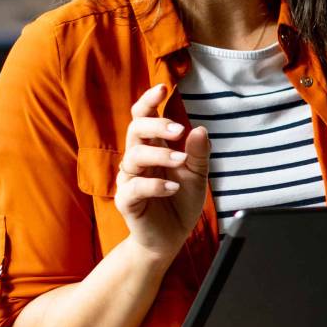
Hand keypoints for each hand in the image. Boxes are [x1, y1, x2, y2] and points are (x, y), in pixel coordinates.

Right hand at [114, 84, 209, 260]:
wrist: (171, 238)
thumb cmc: (181, 202)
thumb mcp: (197, 175)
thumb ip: (198, 153)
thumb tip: (199, 129)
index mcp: (153, 147)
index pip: (143, 118)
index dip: (148, 102)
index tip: (162, 88)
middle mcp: (137, 159)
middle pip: (135, 130)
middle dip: (156, 125)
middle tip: (178, 130)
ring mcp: (129, 179)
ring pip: (134, 156)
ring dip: (160, 155)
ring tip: (181, 161)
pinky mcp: (126, 201)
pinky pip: (134, 188)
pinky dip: (154, 185)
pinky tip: (172, 187)